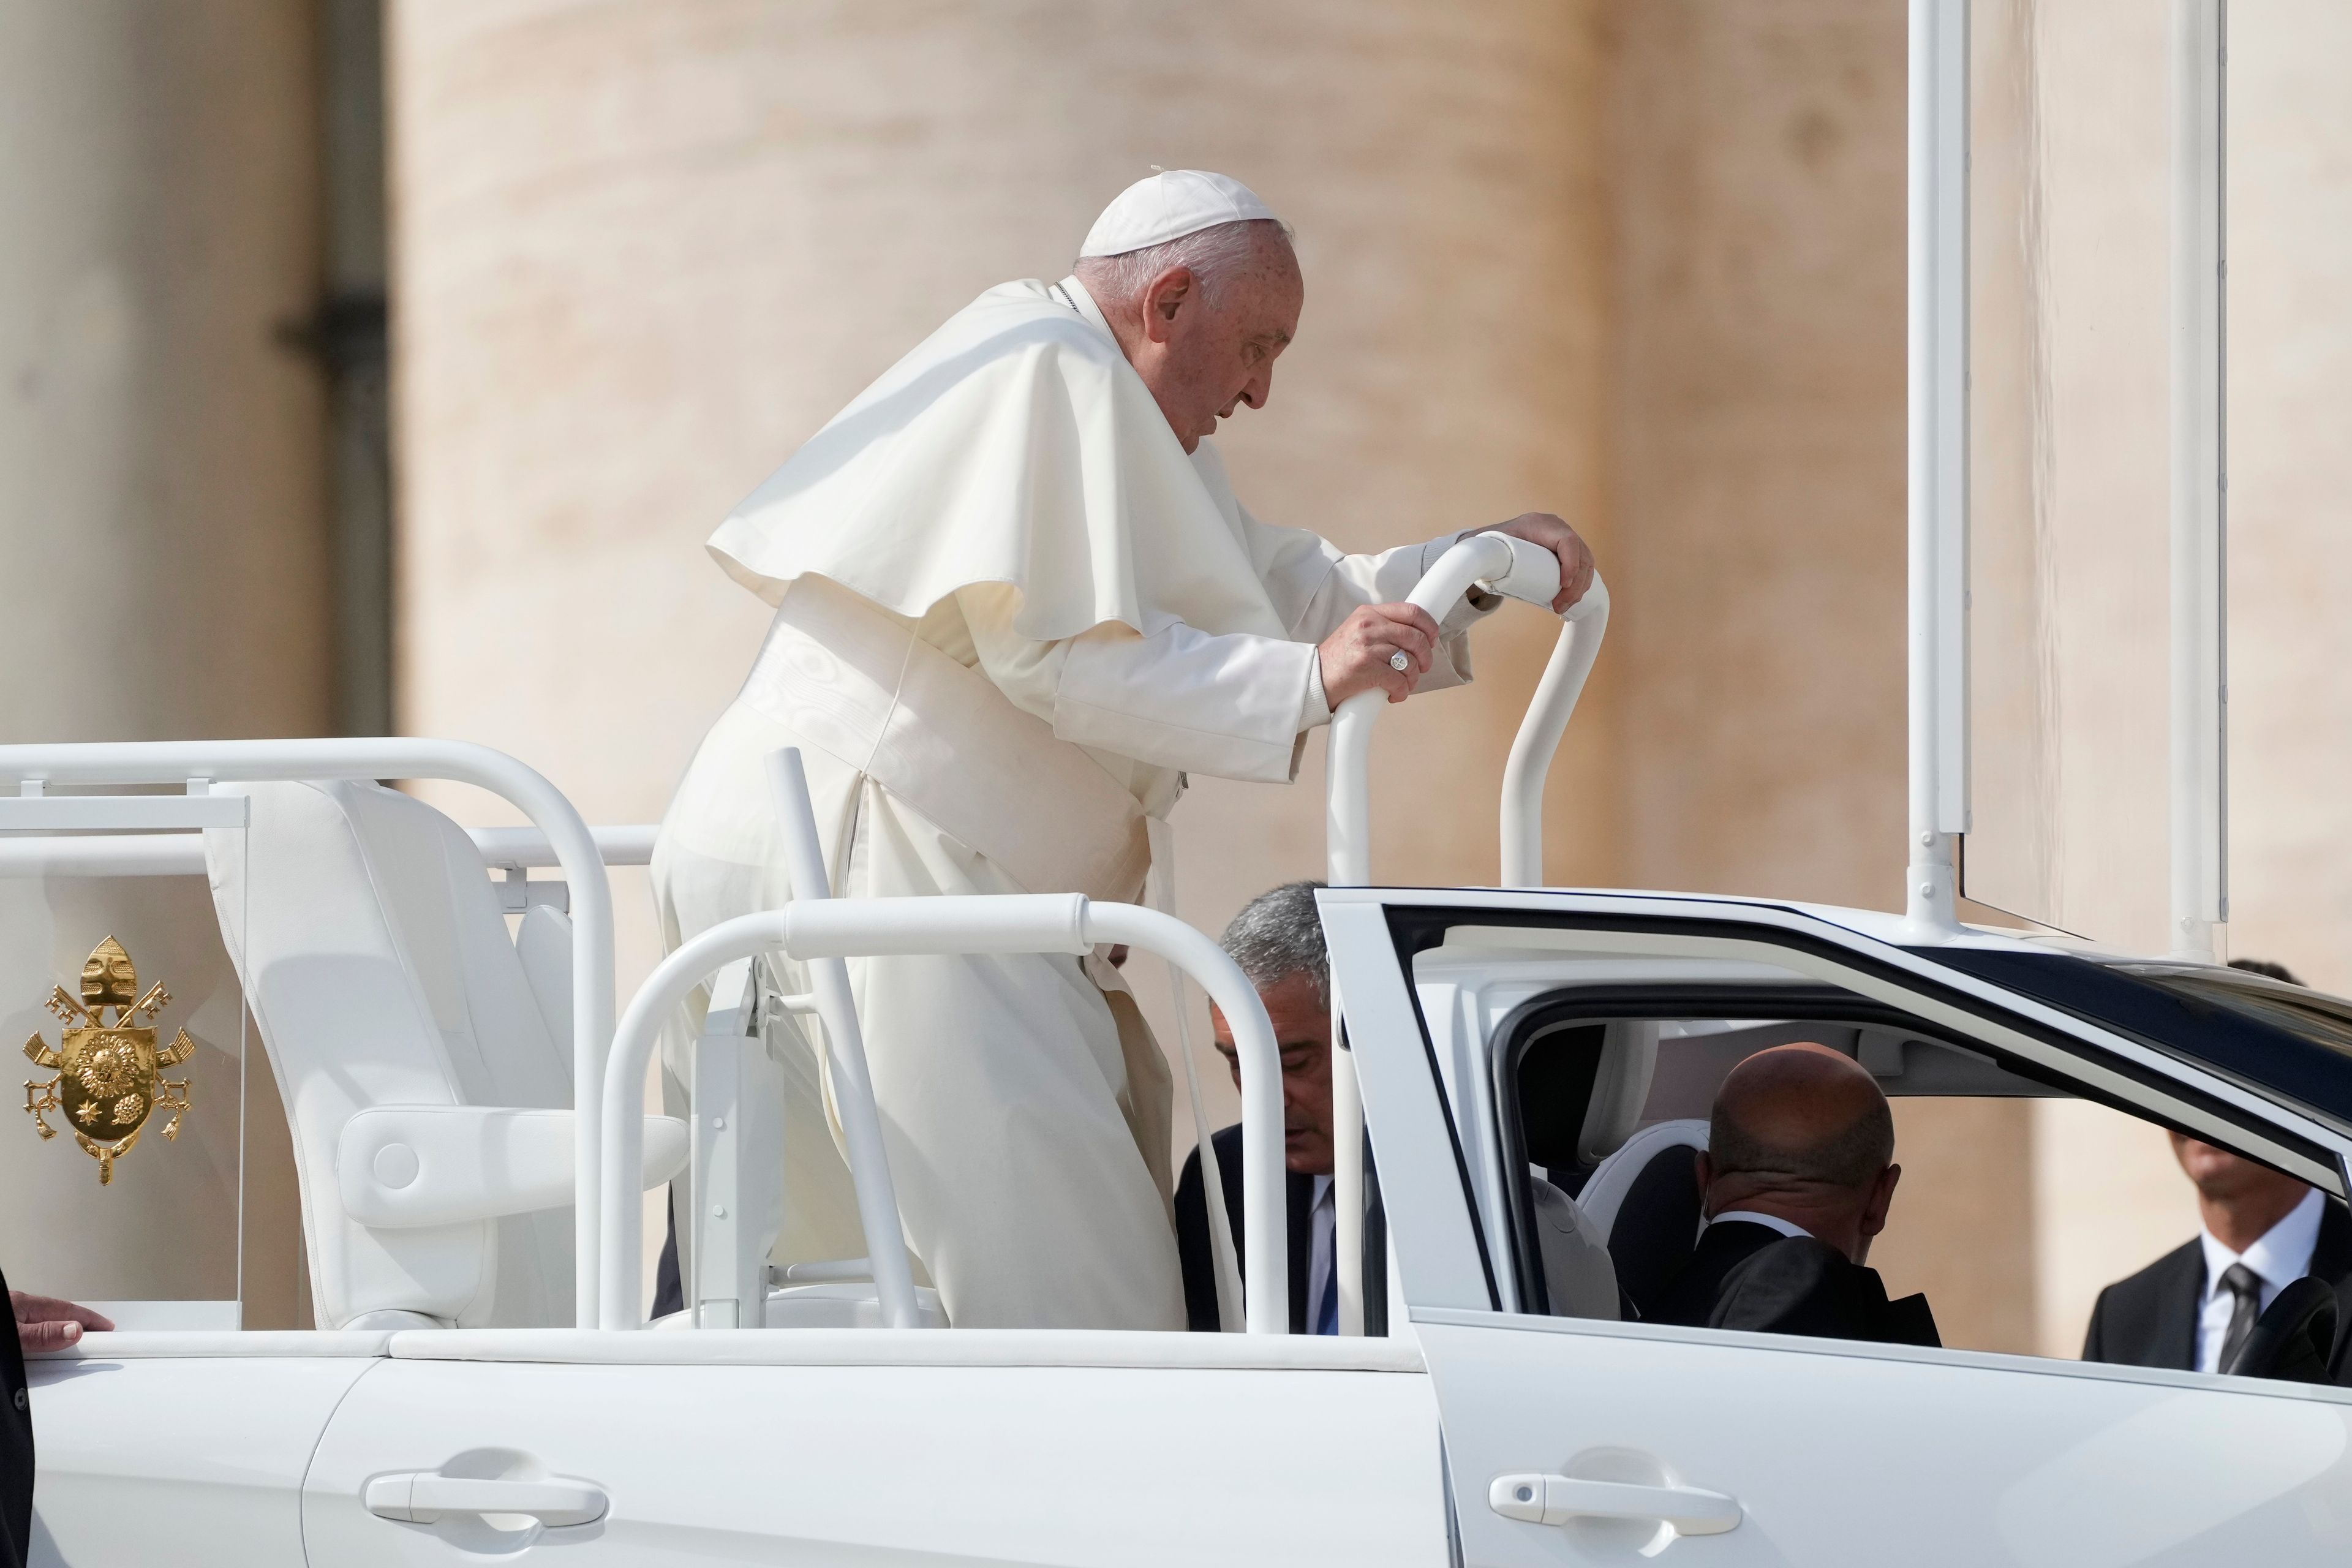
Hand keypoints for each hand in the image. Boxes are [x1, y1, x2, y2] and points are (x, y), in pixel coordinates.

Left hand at [12, 1291, 111, 1350]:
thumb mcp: (14, 1336)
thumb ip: (42, 1334)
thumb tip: (74, 1331)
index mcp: (24, 1304)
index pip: (67, 1310)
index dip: (90, 1319)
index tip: (108, 1328)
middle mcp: (18, 1306)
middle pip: (58, 1312)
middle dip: (81, 1322)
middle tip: (99, 1334)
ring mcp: (10, 1315)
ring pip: (44, 1318)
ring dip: (63, 1326)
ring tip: (77, 1336)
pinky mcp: (4, 1326)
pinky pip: (31, 1325)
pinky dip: (45, 1331)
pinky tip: (44, 1337)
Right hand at [1319, 603, 1440, 706]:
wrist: (1312, 679)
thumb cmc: (1336, 659)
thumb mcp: (1357, 631)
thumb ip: (1382, 628)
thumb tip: (1415, 636)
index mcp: (1369, 613)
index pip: (1411, 612)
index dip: (1429, 626)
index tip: (1431, 639)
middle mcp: (1369, 626)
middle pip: (1416, 637)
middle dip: (1425, 657)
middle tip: (1421, 668)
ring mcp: (1368, 646)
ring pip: (1410, 661)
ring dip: (1412, 678)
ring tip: (1403, 684)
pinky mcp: (1367, 668)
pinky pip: (1399, 680)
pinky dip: (1402, 691)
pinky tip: (1394, 695)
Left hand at [1481, 512, 1594, 613]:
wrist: (1497, 542)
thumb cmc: (1493, 545)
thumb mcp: (1491, 547)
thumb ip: (1487, 555)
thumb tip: (1484, 569)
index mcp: (1539, 524)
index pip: (1567, 540)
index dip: (1571, 563)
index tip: (1563, 585)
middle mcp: (1556, 527)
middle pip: (1581, 554)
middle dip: (1575, 584)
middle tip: (1560, 606)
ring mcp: (1565, 537)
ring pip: (1586, 563)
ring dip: (1580, 588)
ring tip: (1563, 606)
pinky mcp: (1568, 550)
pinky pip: (1584, 566)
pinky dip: (1581, 584)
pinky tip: (1572, 599)